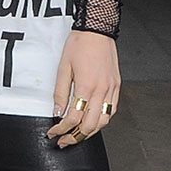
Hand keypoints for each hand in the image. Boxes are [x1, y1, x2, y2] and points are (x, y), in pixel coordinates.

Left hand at [46, 30, 120, 147]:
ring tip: (77, 135)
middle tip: (64, 141)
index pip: (73, 118)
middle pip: (90, 126)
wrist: (97, 29)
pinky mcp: (117, 85)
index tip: (53, 133)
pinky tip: (93, 121)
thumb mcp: (63, 67)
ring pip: (104, 121)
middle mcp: (101, 90)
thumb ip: (60, 92)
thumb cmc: (80, 44)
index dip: (61, 129)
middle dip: (75, 137)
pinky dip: (102, 120)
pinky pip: (112, 110)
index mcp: (86, 86)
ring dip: (90, 132)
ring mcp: (111, 88)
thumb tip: (57, 111)